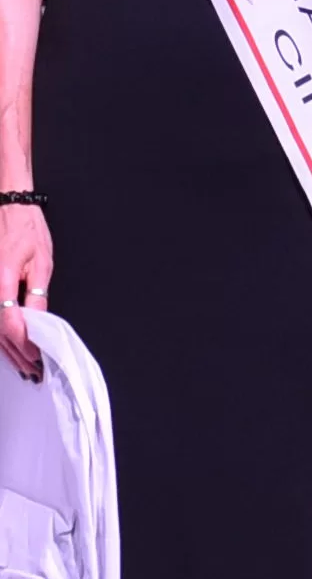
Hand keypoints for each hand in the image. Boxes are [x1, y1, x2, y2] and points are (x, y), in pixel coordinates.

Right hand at [0, 203, 50, 380]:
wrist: (8, 207)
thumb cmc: (26, 229)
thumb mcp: (42, 262)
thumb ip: (37, 294)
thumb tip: (39, 323)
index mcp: (2, 278)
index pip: (10, 323)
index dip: (23, 344)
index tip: (37, 357)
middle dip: (16, 353)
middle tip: (32, 371)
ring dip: (6, 348)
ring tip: (22, 365)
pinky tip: (8, 346)